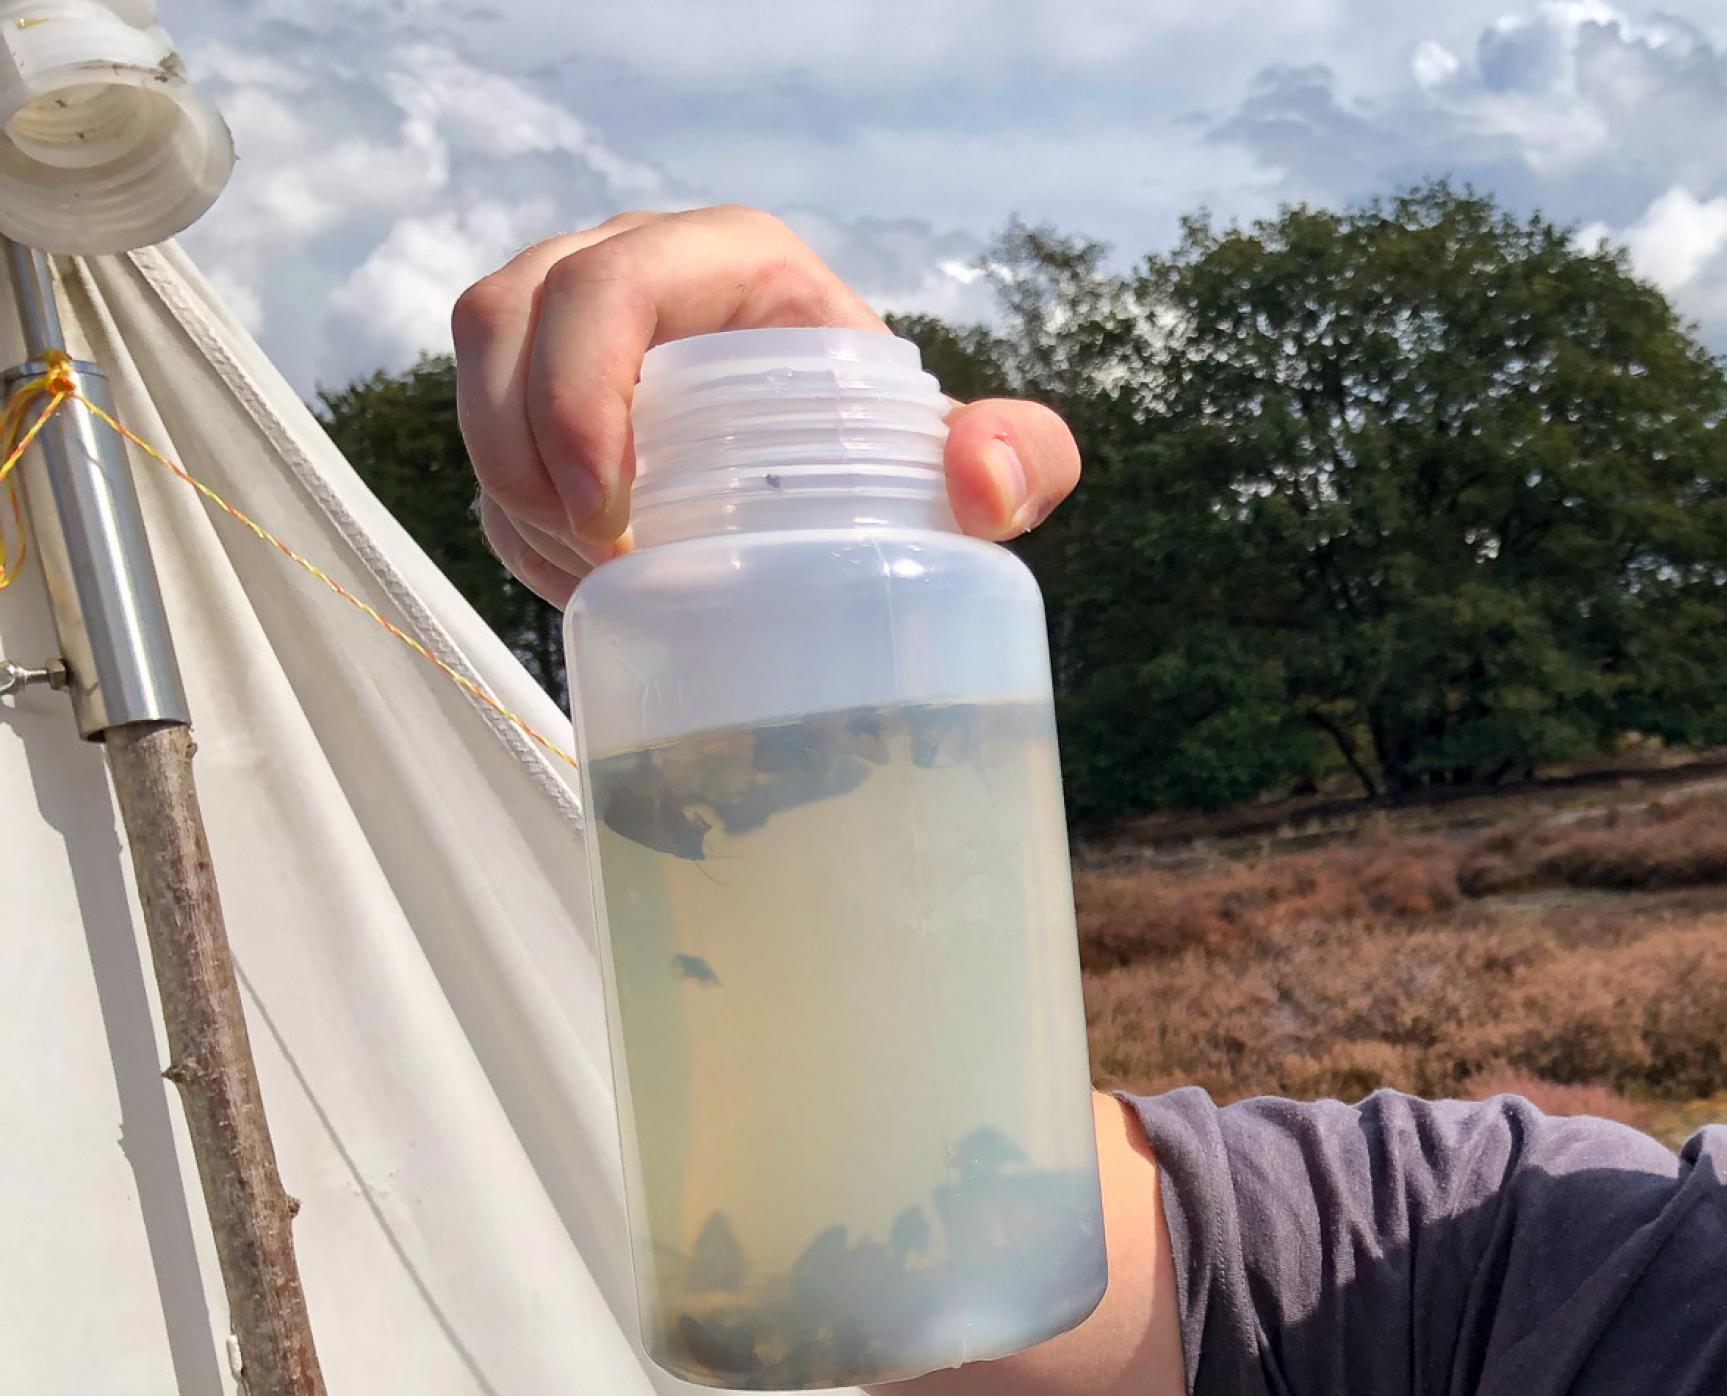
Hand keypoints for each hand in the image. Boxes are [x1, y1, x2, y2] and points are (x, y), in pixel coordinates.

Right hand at [449, 205, 1082, 605]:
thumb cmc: (911, 454)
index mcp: (726, 257)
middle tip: (599, 555)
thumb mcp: (974, 460)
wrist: (868, 484)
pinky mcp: (540, 399)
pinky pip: (488, 444)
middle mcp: (631, 268)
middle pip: (506, 317)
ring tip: (596, 574)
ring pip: (479, 374)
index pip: (606, 285)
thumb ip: (1022, 458)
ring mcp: (570, 329)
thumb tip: (983, 478)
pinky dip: (517, 518)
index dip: (580, 390)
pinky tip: (589, 581)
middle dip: (526, 446)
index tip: (615, 510)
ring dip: (512, 483)